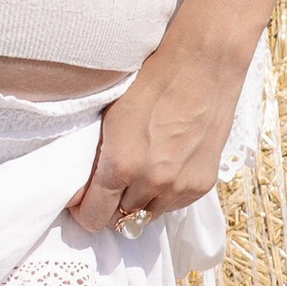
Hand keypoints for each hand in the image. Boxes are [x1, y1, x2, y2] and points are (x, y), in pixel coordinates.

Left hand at [68, 23, 255, 234]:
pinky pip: (175, 205)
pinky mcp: (202, 184)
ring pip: (149, 214)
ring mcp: (180, 186)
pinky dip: (166, 194)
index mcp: (120, 165)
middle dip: (113, 205)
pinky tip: (166, 167)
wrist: (202, 66)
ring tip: (142, 172)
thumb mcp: (111, 120)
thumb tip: (85, 192)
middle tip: (112, 186)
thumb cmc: (151, 83)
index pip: (94, 217)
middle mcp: (150, 182)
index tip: (83, 204)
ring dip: (141, 201)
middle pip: (122, 219)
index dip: (84, 213)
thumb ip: (98, 161)